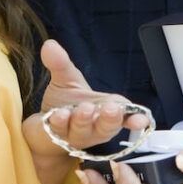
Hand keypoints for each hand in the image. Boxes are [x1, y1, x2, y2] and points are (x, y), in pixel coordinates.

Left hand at [22, 40, 148, 158]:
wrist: (42, 126)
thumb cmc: (65, 104)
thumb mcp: (66, 79)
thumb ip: (61, 63)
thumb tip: (50, 45)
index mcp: (106, 111)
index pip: (126, 116)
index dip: (135, 119)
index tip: (140, 120)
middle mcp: (95, 127)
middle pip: (108, 127)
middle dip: (110, 119)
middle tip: (110, 108)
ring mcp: (77, 135)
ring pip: (85, 131)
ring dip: (84, 120)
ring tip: (84, 108)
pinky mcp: (58, 139)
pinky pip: (62, 133)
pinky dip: (61, 123)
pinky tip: (59, 115)